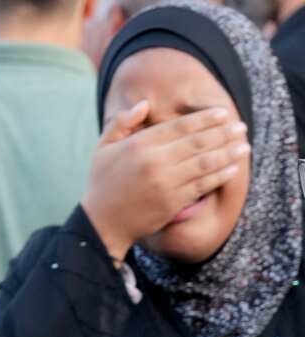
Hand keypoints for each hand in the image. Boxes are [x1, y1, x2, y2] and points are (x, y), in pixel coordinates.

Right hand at [81, 102, 248, 260]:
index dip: (204, 118)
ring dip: (228, 153)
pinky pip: (203, 184)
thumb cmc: (102, 184)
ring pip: (205, 163)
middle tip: (241, 127)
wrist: (101, 223)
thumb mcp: (102, 149)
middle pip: (198, 142)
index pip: (180, 126)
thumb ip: (121, 123)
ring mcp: (166, 183)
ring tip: (244, 145)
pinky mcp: (173, 201)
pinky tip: (233, 168)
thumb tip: (144, 104)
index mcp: (139, 145)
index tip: (223, 113)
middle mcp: (155, 162)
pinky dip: (221, 175)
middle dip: (223, 133)